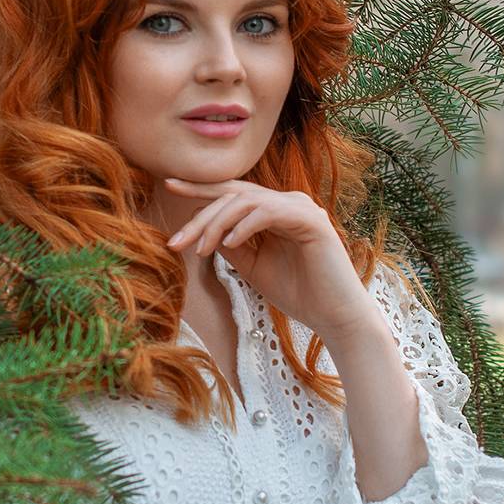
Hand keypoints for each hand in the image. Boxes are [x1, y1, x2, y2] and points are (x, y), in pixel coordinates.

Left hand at [162, 176, 374, 340]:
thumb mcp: (252, 266)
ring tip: (201, 250)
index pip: (233, 193)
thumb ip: (230, 244)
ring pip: (246, 201)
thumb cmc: (298, 293)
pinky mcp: (310, 220)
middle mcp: (288, 202)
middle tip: (175, 241)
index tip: (169, 186)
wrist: (334, 317)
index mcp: (274, 211)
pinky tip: (228, 245)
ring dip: (217, 224)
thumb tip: (201, 228)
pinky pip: (267, 212)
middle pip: (234, 194)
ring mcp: (301, 207)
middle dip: (200, 214)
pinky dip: (243, 226)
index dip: (201, 189)